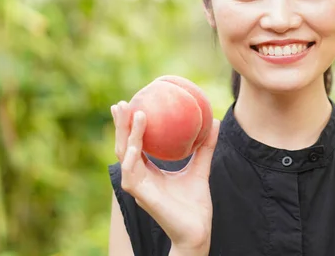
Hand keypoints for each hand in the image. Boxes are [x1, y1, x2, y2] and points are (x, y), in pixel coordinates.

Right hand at [111, 101, 219, 254]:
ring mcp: (138, 187)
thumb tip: (215, 121)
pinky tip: (134, 145)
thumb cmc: (195, 204)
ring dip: (128, 135)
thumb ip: (205, 147)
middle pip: (123, 146)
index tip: (131, 104)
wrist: (197, 230)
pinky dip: (131, 158)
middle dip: (120, 125)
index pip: (134, 144)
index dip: (129, 125)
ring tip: (135, 115)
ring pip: (125, 156)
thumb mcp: (200, 169)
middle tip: (121, 104)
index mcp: (149, 171)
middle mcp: (139, 177)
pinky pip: (131, 175)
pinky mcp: (141, 197)